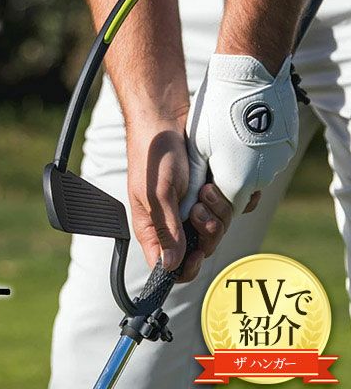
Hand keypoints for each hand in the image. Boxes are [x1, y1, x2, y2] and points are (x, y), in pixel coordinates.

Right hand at [126, 119, 234, 280]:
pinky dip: (234, 201)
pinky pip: (230, 208)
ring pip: (217, 228)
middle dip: (207, 231)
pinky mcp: (208, 193)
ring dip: (219, 211)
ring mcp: (191, 207)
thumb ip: (166, 230)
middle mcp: (173, 222)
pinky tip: (224, 188)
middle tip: (199, 209)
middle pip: (200, 248)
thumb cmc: (153, 156)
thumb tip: (170, 266)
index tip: (197, 254)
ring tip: (207, 189)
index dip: (185, 267)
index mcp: (153, 228)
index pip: (168, 265)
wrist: (166, 121)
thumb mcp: (157, 194)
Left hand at [182, 53, 298, 217]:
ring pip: (254, 176)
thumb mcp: (196, 146)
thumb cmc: (216, 109)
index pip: (225, 210)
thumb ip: (194, 180)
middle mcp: (263, 177)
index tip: (200, 191)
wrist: (250, 75)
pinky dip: (251, 155)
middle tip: (208, 168)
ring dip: (237, 169)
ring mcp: (277, 161)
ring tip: (222, 145)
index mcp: (237, 182)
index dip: (211, 205)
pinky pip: (266, 160)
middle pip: (240, 195)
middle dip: (222, 188)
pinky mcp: (285, 146)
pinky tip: (238, 135)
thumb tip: (186, 205)